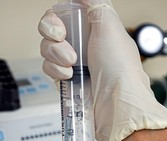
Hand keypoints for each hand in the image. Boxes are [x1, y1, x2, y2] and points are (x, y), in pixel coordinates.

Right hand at [38, 1, 166, 140]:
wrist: (117, 104)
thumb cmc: (119, 69)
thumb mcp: (110, 27)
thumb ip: (94, 4)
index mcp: (93, 29)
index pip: (64, 16)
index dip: (56, 20)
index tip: (61, 30)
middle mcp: (83, 45)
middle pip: (51, 33)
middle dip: (54, 41)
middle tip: (70, 53)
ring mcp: (74, 64)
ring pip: (47, 52)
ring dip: (56, 58)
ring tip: (72, 67)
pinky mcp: (67, 81)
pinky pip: (49, 70)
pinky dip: (56, 72)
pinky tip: (69, 77)